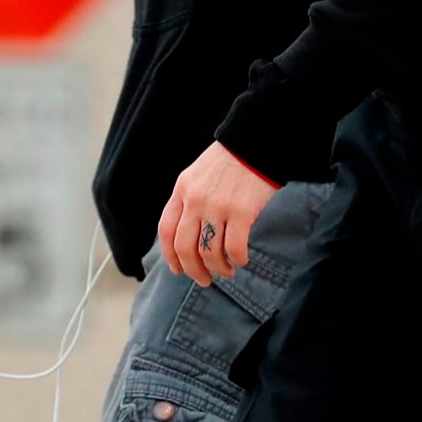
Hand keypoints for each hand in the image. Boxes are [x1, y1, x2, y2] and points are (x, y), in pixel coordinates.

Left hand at [155, 142, 278, 284]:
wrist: (255, 141)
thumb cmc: (230, 160)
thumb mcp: (198, 175)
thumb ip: (189, 201)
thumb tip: (187, 236)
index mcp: (182, 191)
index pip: (166, 232)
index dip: (170, 256)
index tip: (178, 270)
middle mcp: (195, 200)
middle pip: (185, 248)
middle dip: (193, 271)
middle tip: (204, 280)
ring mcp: (218, 206)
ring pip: (209, 252)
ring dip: (218, 268)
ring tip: (227, 271)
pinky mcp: (242, 211)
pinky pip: (234, 248)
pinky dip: (237, 260)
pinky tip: (242, 260)